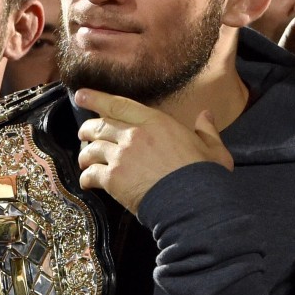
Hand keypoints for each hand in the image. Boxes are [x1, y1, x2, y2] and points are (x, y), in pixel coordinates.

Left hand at [75, 88, 233, 213]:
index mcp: (156, 122)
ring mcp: (121, 156)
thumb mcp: (213, 148)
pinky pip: (91, 174)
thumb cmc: (204, 175)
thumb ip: (207, 130)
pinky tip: (88, 182)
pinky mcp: (113, 178)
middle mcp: (134, 135)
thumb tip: (206, 115)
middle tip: (83, 133)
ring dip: (85, 154)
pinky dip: (87, 177)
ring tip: (85, 161)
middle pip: (99, 125)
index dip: (97, 98)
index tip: (81, 94)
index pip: (119, 105)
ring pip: (91, 149)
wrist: (192, 200)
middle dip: (87, 129)